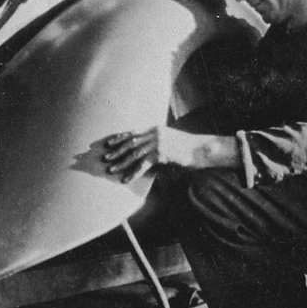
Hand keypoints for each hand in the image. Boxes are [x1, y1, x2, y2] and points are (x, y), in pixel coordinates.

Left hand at [100, 126, 234, 180]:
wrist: (201, 149)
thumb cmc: (186, 147)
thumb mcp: (170, 140)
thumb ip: (156, 144)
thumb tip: (145, 153)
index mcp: (155, 128)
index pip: (133, 132)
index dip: (119, 137)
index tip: (108, 143)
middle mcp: (154, 133)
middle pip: (130, 142)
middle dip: (116, 150)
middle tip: (105, 157)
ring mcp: (158, 143)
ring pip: (134, 153)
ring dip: (121, 162)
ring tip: (110, 169)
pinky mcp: (161, 154)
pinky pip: (143, 165)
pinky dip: (133, 173)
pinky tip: (126, 179)